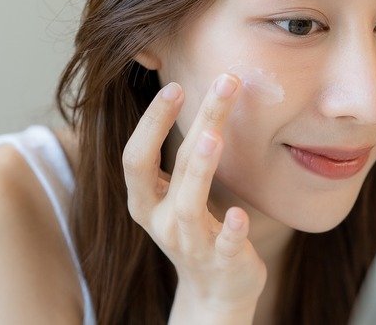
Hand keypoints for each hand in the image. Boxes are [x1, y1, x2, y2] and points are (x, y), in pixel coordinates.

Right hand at [122, 73, 265, 323]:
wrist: (214, 292)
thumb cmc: (196, 229)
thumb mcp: (177, 193)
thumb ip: (182, 154)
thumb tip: (204, 94)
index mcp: (146, 200)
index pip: (136, 157)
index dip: (152, 122)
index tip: (176, 86)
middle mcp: (161, 221)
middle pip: (171, 167)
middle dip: (194, 122)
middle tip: (223, 82)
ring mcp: (190, 243)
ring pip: (187, 205)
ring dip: (199, 169)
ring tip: (213, 136)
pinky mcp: (222, 262)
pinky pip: (223, 246)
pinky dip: (229, 230)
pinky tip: (238, 214)